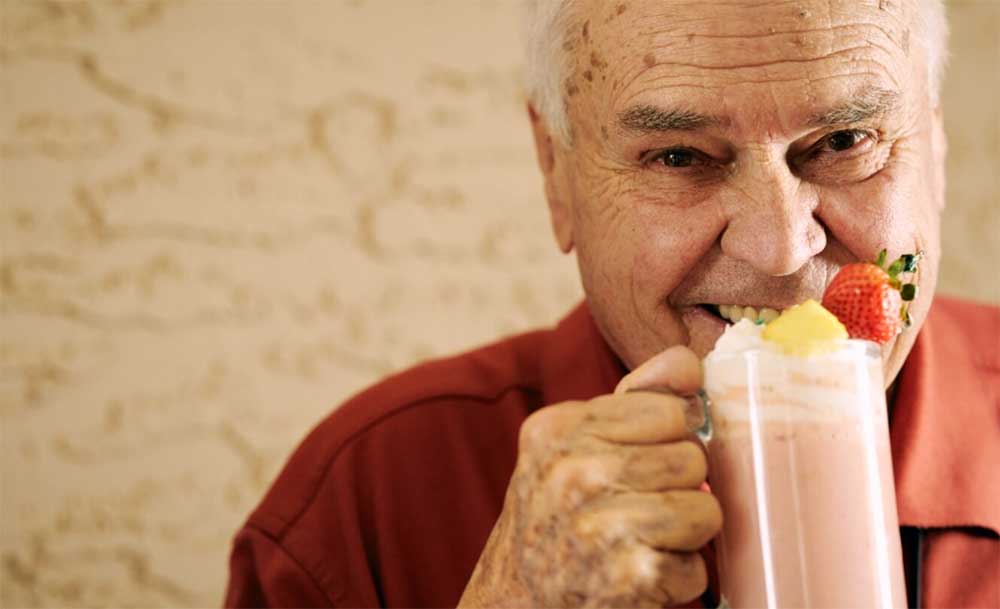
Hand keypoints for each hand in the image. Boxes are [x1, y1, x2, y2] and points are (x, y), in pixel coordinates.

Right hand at [458, 346, 721, 607]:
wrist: (514, 602)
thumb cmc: (555, 518)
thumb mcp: (573, 446)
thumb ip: (633, 399)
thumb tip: (688, 363)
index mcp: (560, 428)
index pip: (669, 410)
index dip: (667, 440)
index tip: (640, 463)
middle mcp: (573, 472)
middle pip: (692, 459)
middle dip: (678, 488)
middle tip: (638, 508)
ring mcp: (600, 525)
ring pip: (705, 510)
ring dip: (684, 536)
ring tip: (644, 541)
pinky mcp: (629, 577)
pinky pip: (696, 568)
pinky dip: (677, 580)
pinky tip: (641, 575)